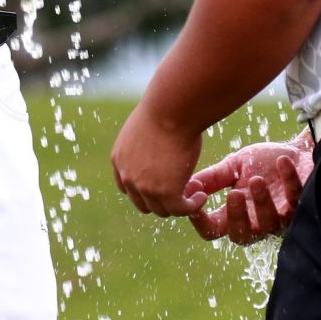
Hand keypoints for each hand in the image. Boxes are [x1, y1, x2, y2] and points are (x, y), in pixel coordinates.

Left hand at [110, 102, 205, 216]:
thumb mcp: (143, 129)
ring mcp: (144, 187)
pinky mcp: (166, 192)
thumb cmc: (164, 110)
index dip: (145, 191)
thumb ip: (144, 145)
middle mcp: (127, 176)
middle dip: (161, 200)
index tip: (162, 185)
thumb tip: (155, 148)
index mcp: (119, 160)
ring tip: (194, 193)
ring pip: (163, 210)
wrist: (171, 109)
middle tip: (181, 191)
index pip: (127, 188)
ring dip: (179, 204)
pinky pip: (180, 209)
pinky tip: (201, 196)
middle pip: (144, 203)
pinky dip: (192, 205)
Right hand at [186, 140, 312, 244]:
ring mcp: (281, 217)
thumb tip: (186, 185)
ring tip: (257, 179)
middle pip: (241, 237)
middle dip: (236, 218)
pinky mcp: (302, 206)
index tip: (196, 200)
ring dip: (262, 202)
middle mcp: (257, 221)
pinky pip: (295, 200)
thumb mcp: (234, 166)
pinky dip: (288, 180)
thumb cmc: (264, 163)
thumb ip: (213, 178)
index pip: (214, 230)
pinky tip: (282, 162)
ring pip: (270, 224)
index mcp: (237, 212)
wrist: (297, 151)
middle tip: (232, 194)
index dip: (202, 222)